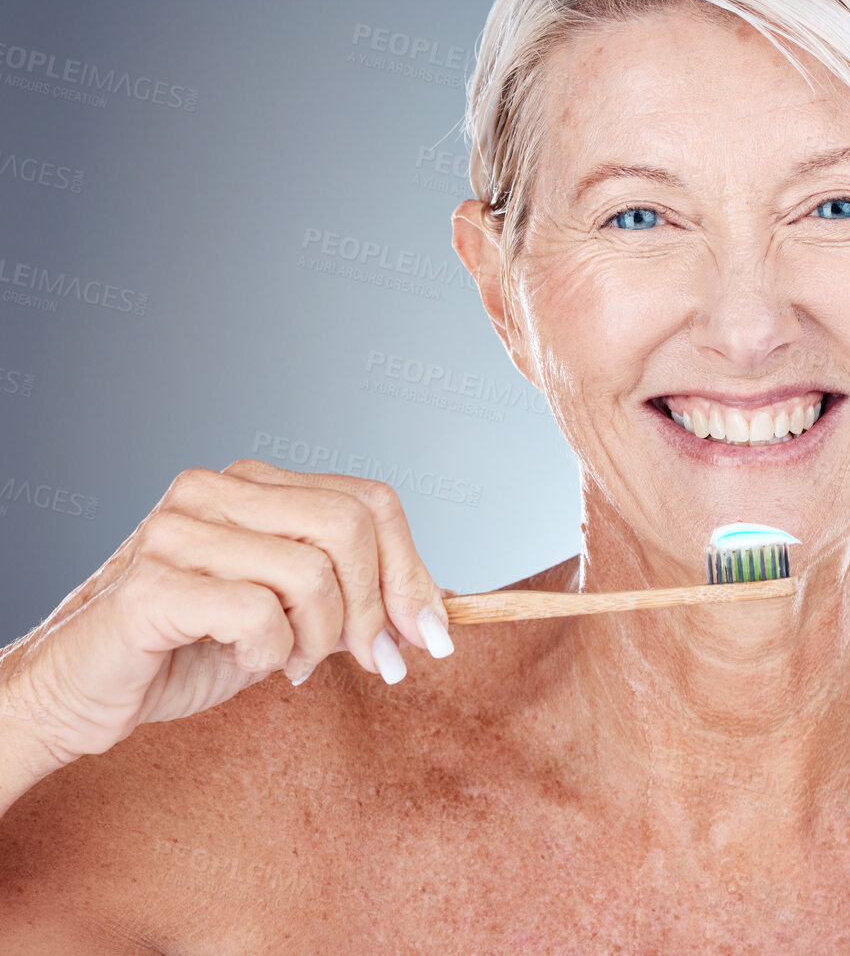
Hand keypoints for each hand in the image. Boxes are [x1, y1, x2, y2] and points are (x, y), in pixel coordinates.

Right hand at [0, 459, 453, 788]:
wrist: (84, 693)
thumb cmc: (187, 649)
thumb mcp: (293, 617)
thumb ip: (356, 598)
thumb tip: (437, 614)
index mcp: (253, 483)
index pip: (371, 501)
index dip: (413, 570)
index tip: (430, 636)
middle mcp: (214, 490)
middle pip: (351, 526)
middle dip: (379, 608)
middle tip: (375, 663)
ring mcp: (178, 530)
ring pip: (312, 571)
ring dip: (323, 639)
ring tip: (294, 665)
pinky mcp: (152, 585)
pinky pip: (259, 614)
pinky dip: (270, 654)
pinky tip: (244, 663)